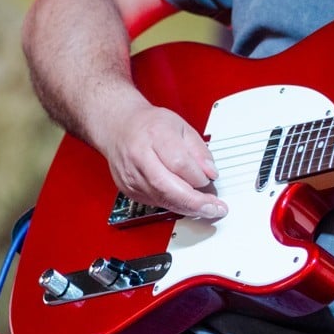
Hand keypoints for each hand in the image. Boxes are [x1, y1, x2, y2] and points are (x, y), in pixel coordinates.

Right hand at [94, 101, 227, 219]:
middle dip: (195, 201)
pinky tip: (187, 204)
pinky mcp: (129, 189)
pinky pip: (155, 203)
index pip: (179, 163)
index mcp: (155, 135)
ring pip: (162, 199)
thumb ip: (199, 150)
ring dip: (187, 207)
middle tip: (214, 208)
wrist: (118, 127)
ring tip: (206, 209)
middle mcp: (140, 157)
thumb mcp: (182, 127)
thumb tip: (211, 173)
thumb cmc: (150, 125)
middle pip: (168, 187)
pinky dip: (174, 205)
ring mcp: (132, 175)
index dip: (198, 175)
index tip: (212, 179)